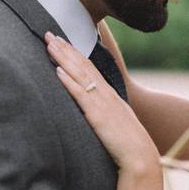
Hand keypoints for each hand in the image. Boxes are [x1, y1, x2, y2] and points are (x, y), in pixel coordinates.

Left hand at [46, 32, 157, 172]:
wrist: (140, 156)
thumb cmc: (127, 144)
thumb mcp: (115, 123)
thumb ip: (103, 114)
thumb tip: (92, 112)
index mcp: (109, 95)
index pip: (89, 68)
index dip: (74, 53)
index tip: (61, 41)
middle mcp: (105, 93)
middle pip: (82, 65)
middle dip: (65, 49)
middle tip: (48, 33)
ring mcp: (102, 102)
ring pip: (79, 74)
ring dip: (63, 58)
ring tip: (49, 44)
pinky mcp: (97, 115)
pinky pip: (80, 95)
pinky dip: (68, 82)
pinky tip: (57, 71)